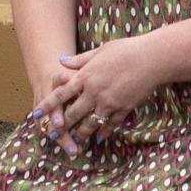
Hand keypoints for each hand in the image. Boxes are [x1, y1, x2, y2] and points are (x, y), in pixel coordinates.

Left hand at [35, 35, 163, 152]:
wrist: (153, 58)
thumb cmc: (127, 49)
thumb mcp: (101, 50)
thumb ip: (80, 59)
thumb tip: (61, 61)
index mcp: (86, 76)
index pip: (60, 94)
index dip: (47, 105)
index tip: (36, 114)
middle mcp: (94, 92)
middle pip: (72, 113)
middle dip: (61, 125)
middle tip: (52, 134)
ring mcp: (109, 102)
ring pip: (90, 123)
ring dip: (81, 133)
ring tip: (74, 140)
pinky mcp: (124, 108)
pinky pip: (110, 125)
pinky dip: (104, 132)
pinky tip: (99, 138)